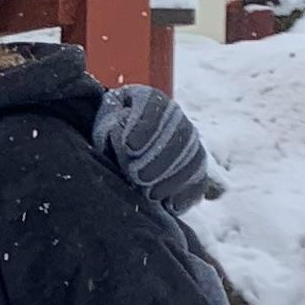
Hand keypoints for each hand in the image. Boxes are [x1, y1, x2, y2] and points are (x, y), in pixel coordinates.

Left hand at [92, 79, 220, 211]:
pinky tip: (172, 205)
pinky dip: (188, 193)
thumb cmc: (110, 130)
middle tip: (138, 177)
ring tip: (151, 194)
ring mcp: (189, 141)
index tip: (129, 146)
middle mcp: (176, 117)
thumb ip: (114, 129)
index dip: (144, 127)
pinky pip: (199, 179)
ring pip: (192, 159)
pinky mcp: (195, 165)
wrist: (120, 140)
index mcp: (149, 99)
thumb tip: (129, 147)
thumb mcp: (105, 123)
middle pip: (178, 136)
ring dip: (173, 179)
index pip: (154, 107)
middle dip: (159, 159)